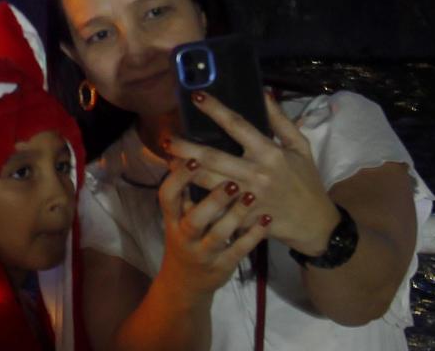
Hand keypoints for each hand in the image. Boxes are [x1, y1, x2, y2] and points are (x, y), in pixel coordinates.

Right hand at [152, 160, 267, 301]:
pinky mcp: (223, 266)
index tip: (192, 158)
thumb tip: (178, 151)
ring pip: (219, 236)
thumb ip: (181, 189)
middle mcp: (185, 238)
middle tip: (231, 181)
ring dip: (235, 216)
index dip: (178, 179)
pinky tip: (267, 219)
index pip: (168, 197)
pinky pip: (240, 250)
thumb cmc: (186, 238)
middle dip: (212, 201)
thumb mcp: (177, 217)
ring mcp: (205, 254)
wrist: (187, 284)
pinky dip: (253, 235)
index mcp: (172, 220)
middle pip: (195, 220)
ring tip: (251, 196)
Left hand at [168, 90, 340, 254]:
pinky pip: (218, 208)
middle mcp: (256, 173)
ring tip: (168, 161)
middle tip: (167, 139)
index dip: (215, 109)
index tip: (196, 96)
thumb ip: (281, 120)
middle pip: (214, 157)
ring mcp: (249, 198)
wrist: (316, 224)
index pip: (238, 125)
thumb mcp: (300, 147)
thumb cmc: (307, 181)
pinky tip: (183, 191)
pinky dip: (200, 200)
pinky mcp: (244, 219)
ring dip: (187, 172)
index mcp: (269, 152)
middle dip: (188, 148)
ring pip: (210, 183)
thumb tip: (264, 93)